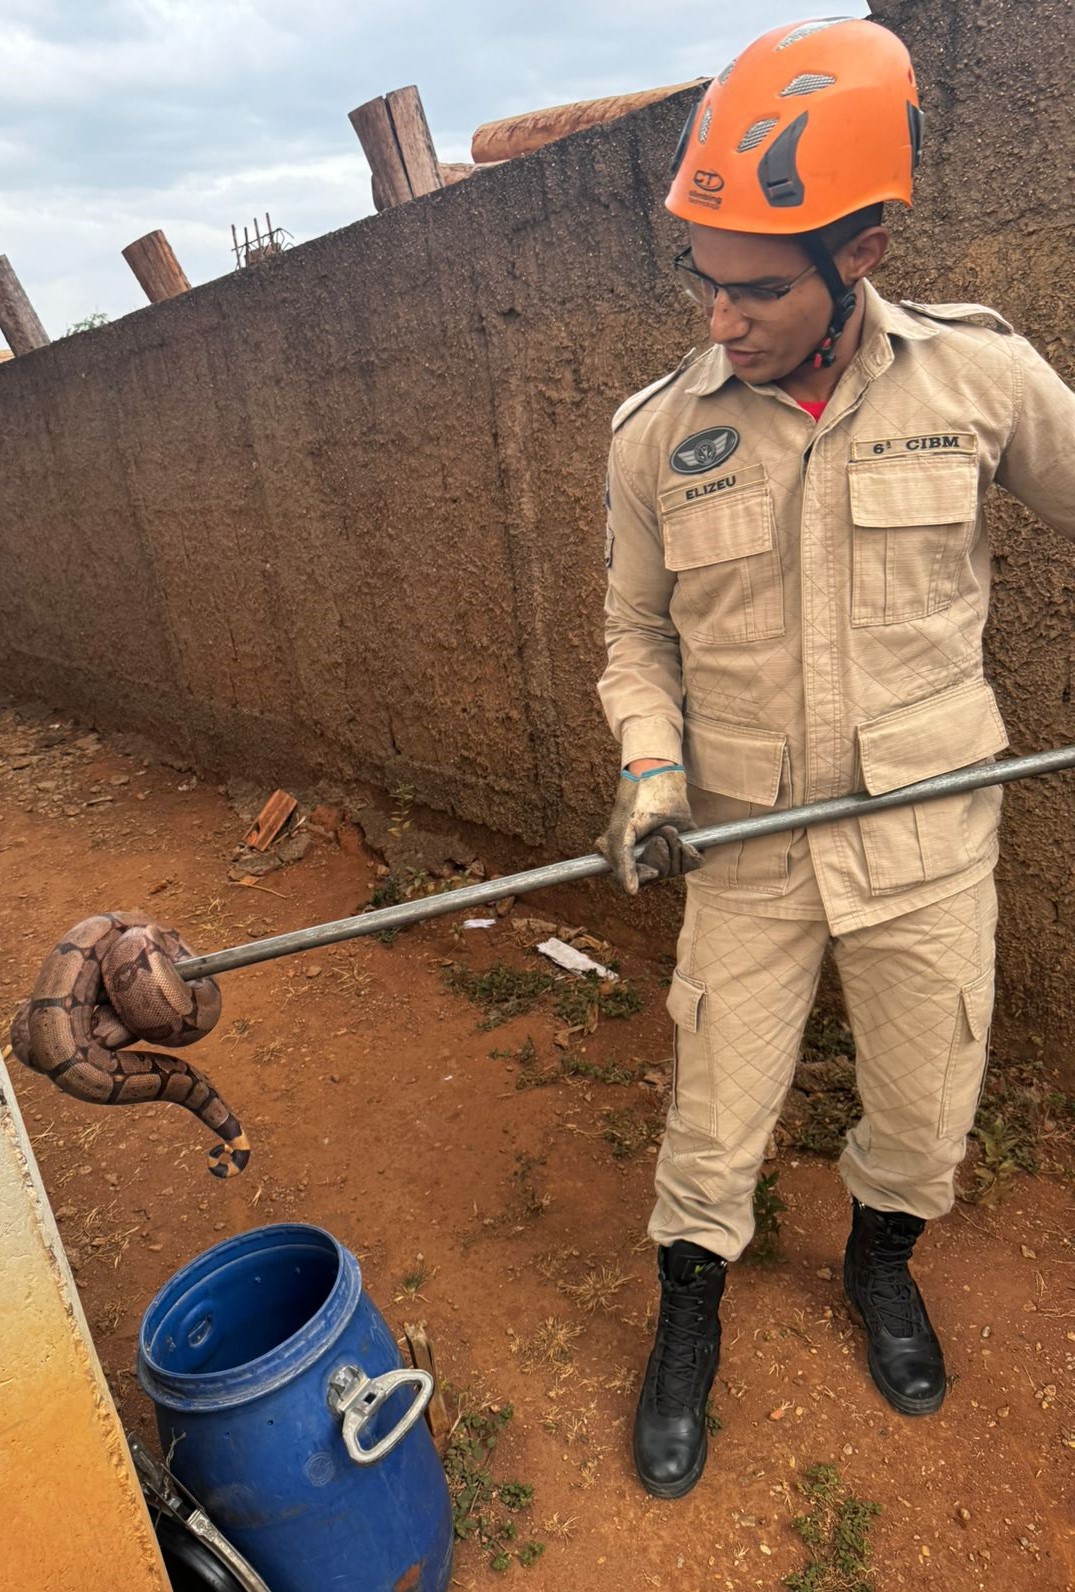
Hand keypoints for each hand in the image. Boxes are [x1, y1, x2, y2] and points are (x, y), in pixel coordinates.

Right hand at [596, 765, 703, 894]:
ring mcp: (667, 850)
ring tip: (670, 828)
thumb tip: (631, 891)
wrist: (660, 777)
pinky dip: (691, 854)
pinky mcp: (686, 844)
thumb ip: (622, 861)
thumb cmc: (636, 801)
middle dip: (661, 857)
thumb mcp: (622, 832)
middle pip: (656, 876)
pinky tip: (686, 841)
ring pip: (674, 870)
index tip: (651, 871)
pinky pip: (692, 863)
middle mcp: (646, 855)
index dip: (643, 879)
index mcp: (625, 854)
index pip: (633, 881)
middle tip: (659, 836)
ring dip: (674, 849)